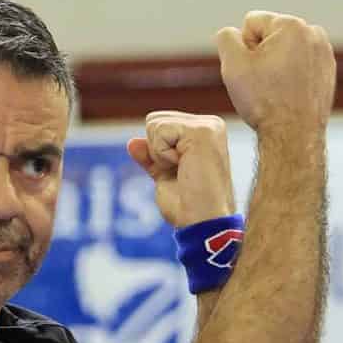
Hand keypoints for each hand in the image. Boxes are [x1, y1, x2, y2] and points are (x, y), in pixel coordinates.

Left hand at [127, 111, 235, 227]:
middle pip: (154, 119)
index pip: (160, 124)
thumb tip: (132, 142)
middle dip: (157, 150)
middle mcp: (210, 124)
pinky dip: (162, 155)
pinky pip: (159, 132)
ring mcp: (208, 126)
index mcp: (205, 132)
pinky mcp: (202, 131)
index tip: (181, 173)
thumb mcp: (165, 177)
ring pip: (154, 123)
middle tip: (182, 173)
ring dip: (160, 154)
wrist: (202, 222)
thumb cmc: (189, 207)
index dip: (158, 153)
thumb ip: (151, 158)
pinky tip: (185, 167)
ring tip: (185, 171)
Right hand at [214, 11, 335, 139]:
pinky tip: (288, 95)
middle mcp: (313, 33)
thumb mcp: (233, 65)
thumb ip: (226, 38)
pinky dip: (292, 76)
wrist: (293, 137)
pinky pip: (300, 65)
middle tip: (264, 84)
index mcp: (292, 25)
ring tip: (276, 90)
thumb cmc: (265, 103)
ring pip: (285, 50)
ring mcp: (324, 53)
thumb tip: (232, 34)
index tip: (253, 72)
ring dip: (276, 64)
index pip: (251, 23)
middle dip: (262, 54)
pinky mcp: (329, 71)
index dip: (244, 48)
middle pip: (270, 35)